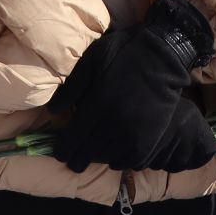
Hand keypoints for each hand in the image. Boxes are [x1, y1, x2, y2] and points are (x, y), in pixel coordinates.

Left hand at [47, 0, 215, 173]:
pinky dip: (119, 159)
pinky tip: (114, 150)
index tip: (60, 152)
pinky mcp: (150, 140)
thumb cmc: (124, 53)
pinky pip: (129, 160)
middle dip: (76, 159)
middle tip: (73, 159)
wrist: (163, 57)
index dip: (63, 150)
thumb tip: (52, 112)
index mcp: (98, 104)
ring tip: (94, 152)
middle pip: (87, 153)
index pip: (72, 139)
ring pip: (107, 158)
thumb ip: (71, 87)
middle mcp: (115, 124)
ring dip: (97, 157)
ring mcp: (134, 135)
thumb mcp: (92, 59)